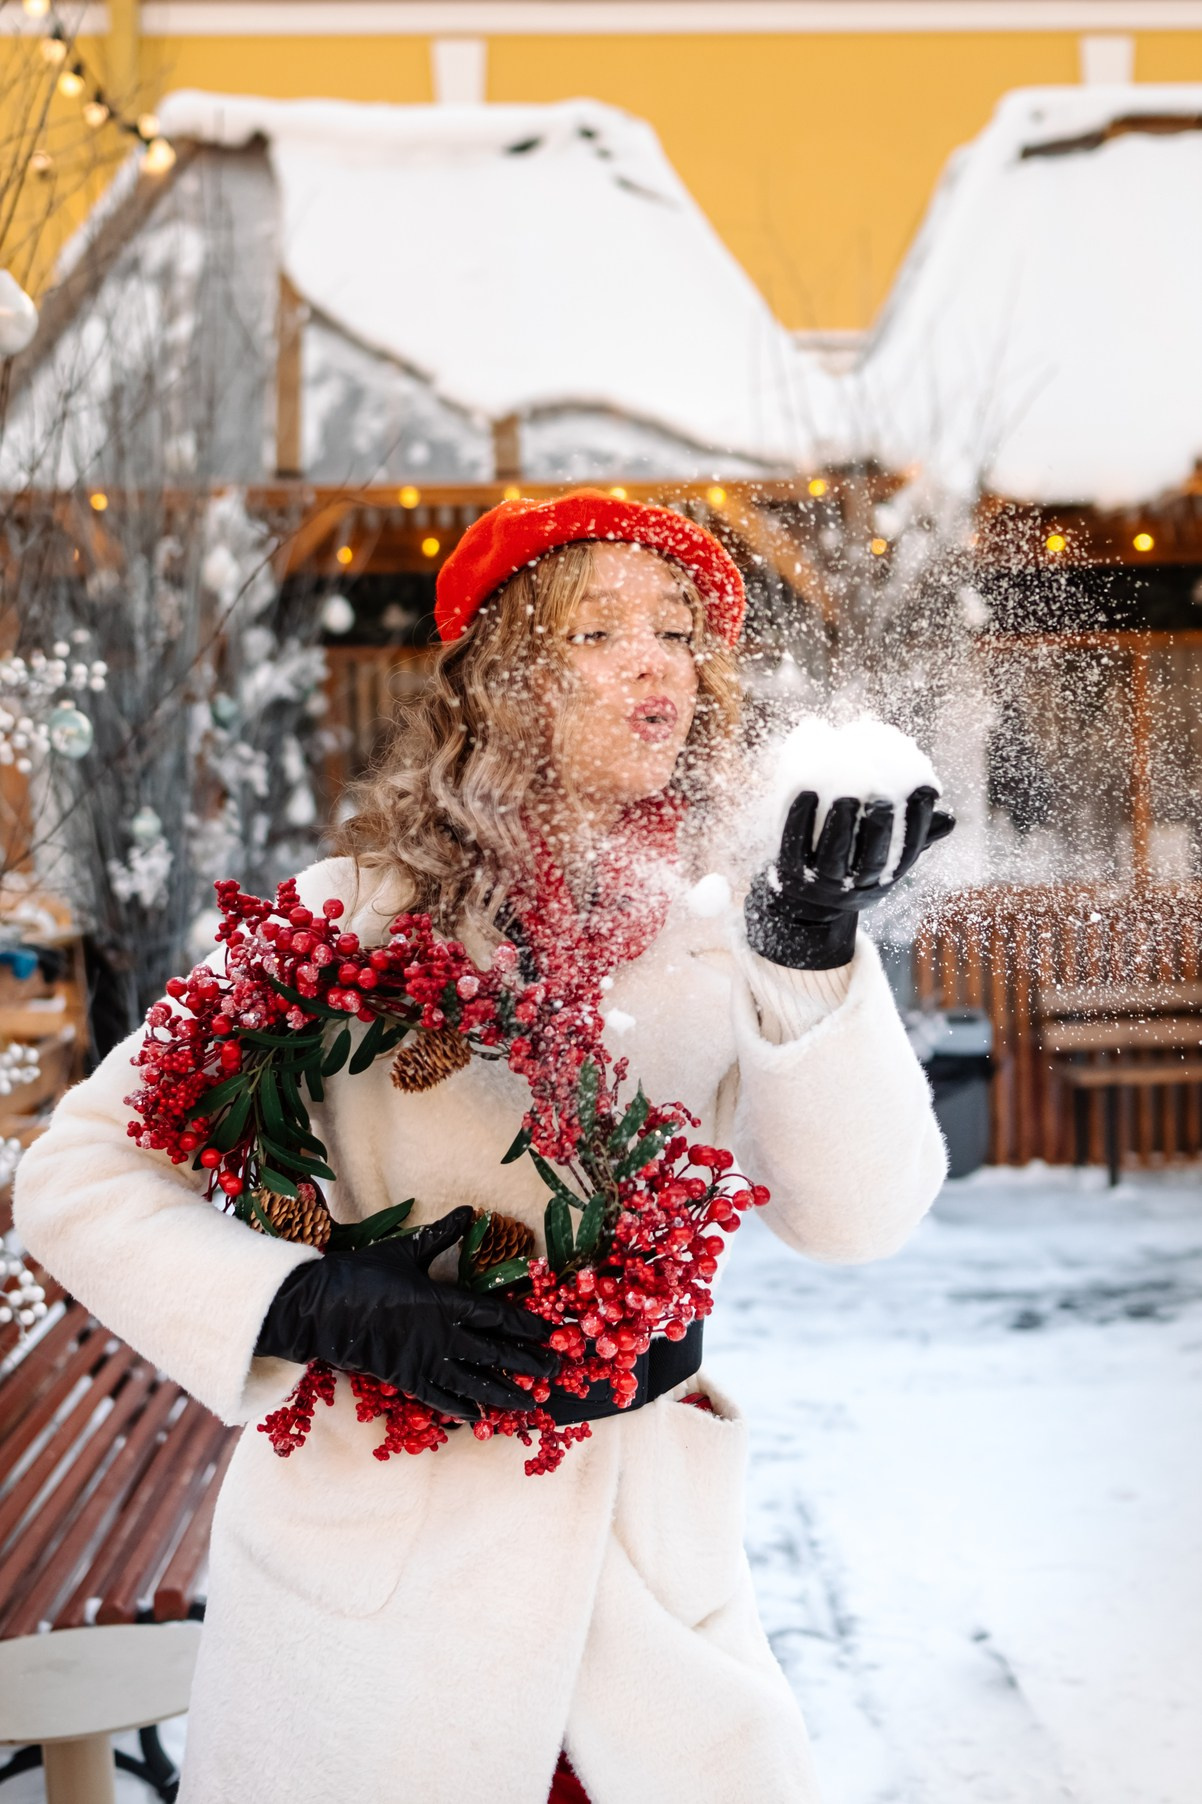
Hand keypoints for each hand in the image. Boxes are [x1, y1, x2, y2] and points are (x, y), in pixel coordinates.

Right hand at [254, 1205, 557, 1418]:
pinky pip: (439, 1399)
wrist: (319, 1308)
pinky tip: (478, 1418)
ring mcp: (424, 1361)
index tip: (548, 1333)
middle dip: (526, 1363)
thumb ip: (441, 1236)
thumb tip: (469, 1211)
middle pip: (493, 1353)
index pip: (496, 1316)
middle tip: (555, 1373)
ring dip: (502, 1394)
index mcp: (444, 1301)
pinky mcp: (404, 1379)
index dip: (524, 1326)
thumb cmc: (362, 1274)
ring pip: (473, 1383)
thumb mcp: (406, 1250)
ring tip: (529, 1406)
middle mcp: (441, 1335)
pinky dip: (460, 1409)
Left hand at [745, 786, 954, 969]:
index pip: (906, 854)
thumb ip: (911, 838)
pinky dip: (800, 820)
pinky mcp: (790, 872)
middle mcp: (853, 887)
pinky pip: (795, 846)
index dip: (918, 825)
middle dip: (878, 830)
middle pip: (870, 861)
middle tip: (882, 799)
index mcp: (881, 880)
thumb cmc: (851, 868)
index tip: (925, 791)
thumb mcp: (884, 860)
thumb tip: (950, 819)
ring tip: (847, 797)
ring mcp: (820, 882)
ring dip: (840, 825)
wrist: (802, 903)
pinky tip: (808, 793)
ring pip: (834, 856)